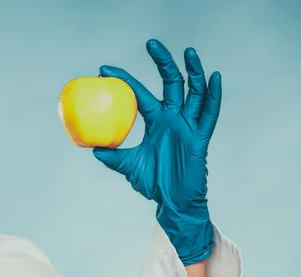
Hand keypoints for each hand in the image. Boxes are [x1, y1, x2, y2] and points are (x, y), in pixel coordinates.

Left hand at [93, 39, 221, 265]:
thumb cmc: (153, 184)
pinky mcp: (201, 138)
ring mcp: (188, 127)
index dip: (125, 79)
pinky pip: (209, 115)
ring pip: (193, 93)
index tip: (105, 69)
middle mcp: (172, 119)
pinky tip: (214, 77)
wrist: (172, 203)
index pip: (139, 94)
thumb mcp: (129, 167)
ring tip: (188, 51)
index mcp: (155, 123)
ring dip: (193, 71)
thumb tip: (93, 148)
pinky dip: (213, 96)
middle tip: (151, 43)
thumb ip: (114, 157)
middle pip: (171, 83)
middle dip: (163, 62)